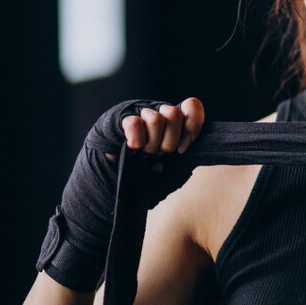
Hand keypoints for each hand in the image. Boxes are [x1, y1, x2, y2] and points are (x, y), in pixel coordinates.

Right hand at [37, 97, 203, 291]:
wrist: (113, 197)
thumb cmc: (146, 185)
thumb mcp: (174, 170)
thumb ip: (187, 147)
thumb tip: (192, 128)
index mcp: (173, 126)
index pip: (191, 107)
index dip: (191, 124)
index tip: (183, 148)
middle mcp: (156, 118)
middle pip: (173, 113)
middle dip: (169, 140)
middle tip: (158, 156)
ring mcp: (137, 118)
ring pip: (156, 117)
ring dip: (152, 142)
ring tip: (143, 155)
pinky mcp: (116, 123)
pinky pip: (134, 121)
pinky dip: (136, 137)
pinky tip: (134, 149)